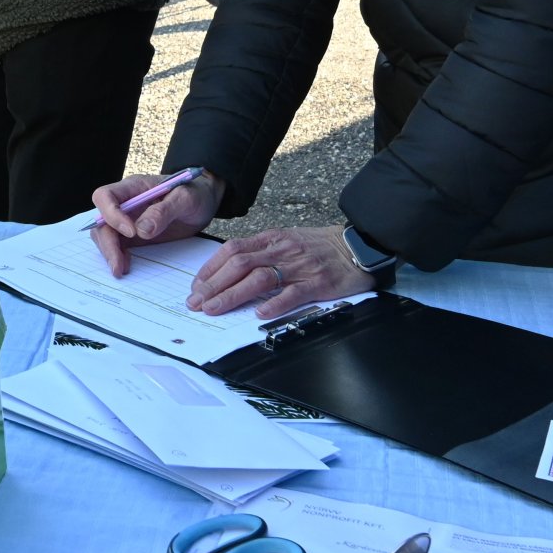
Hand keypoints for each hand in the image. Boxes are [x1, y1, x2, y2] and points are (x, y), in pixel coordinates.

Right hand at [89, 170, 226, 277]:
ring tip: (121, 270)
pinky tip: (126, 266)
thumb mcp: (185, 199)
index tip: (132, 232)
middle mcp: (125, 203)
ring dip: (109, 252)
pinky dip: (117, 257)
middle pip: (100, 220)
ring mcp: (127, 219)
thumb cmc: (195, 193)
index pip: (105, 196)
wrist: (203, 201)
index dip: (111, 215)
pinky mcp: (132, 235)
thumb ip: (164, 211)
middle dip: (107, 243)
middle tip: (118, 265)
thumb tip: (141, 230)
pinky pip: (116, 245)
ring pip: (104, 234)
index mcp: (134, 187)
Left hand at [187, 226, 372, 318]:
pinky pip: (294, 293)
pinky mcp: (318, 282)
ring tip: (214, 309)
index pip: (232, 250)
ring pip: (259, 278)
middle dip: (213, 284)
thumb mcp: (286, 240)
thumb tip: (230, 270)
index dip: (210, 268)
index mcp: (271, 239)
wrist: (357, 245)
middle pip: (239, 264)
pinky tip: (259, 314)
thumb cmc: (319, 246)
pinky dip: (275, 304)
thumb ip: (261, 252)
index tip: (195, 286)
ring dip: (232, 294)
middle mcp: (281, 250)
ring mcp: (299, 266)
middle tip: (195, 302)